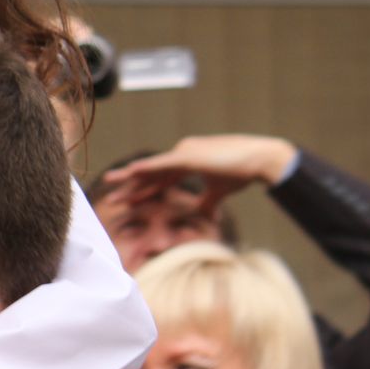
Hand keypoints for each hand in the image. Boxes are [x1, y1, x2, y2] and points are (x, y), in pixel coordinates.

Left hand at [101, 135, 298, 217]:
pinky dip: (145, 169)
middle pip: (150, 174)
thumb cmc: (241, 172)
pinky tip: (130, 172)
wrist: (260, 160)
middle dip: (130, 186)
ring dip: (130, 178)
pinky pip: (162, 164)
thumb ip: (208, 202)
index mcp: (186, 163)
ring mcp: (183, 153)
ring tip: (109, 182)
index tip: (127, 201)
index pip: (159, 180)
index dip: (143, 191)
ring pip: (151, 168)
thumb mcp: (219, 192)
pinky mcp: (188, 156)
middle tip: (110, 196)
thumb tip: (203, 215)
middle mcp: (181, 154)